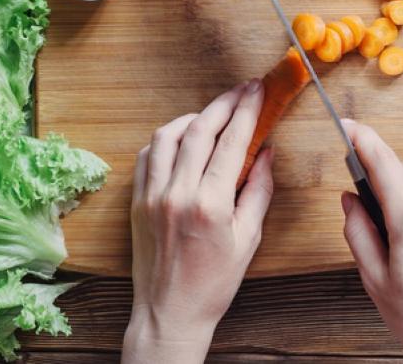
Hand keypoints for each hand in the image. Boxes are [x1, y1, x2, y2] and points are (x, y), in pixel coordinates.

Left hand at [122, 80, 273, 363]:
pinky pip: (147, 156)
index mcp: (210, 204)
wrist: (170, 313)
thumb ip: (258, 190)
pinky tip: (181, 138)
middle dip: (224, 103)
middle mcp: (177, 194)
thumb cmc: (213, 283)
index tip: (258, 91)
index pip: (231, 142)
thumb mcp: (248, 239)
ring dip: (192, 117)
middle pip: (199, 129)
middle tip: (242, 90)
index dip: (247, 110)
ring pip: (168, 136)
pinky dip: (165, 139)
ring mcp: (152, 196)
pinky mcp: (136, 201)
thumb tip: (266, 152)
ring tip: (212, 114)